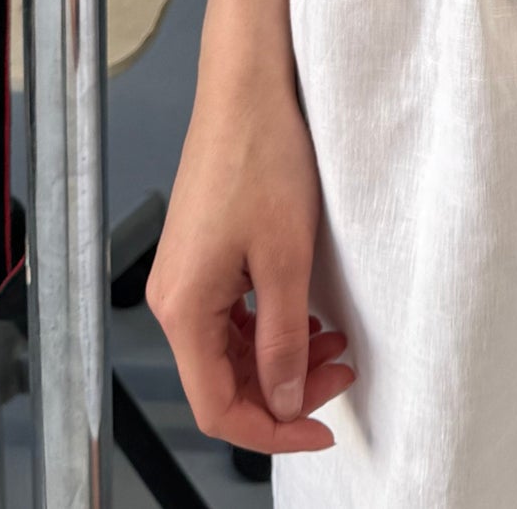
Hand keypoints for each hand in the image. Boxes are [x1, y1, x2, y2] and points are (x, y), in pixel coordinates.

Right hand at [146, 73, 357, 453]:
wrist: (249, 86)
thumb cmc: (262, 156)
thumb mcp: (286, 257)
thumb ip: (283, 338)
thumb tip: (282, 400)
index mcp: (184, 308)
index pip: (218, 406)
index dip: (272, 430)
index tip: (323, 429)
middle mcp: (174, 298)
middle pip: (225, 380)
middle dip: (285, 389)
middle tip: (342, 373)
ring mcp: (187, 275)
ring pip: (233, 349)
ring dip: (283, 357)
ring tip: (335, 343)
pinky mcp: (203, 254)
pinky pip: (234, 315)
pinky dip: (273, 326)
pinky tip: (309, 316)